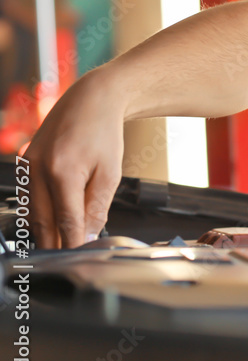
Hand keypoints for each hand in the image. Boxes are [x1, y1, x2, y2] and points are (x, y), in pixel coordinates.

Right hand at [24, 69, 124, 248]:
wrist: (92, 100)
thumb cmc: (104, 132)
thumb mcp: (110, 173)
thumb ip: (97, 207)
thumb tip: (88, 235)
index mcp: (62, 171)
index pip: (65, 220)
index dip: (72, 243)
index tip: (79, 257)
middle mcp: (38, 168)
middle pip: (42, 220)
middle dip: (54, 243)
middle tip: (66, 259)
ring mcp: (27, 164)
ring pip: (32, 211)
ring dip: (44, 230)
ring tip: (58, 246)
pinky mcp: (24, 161)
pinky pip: (29, 195)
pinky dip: (38, 211)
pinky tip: (50, 221)